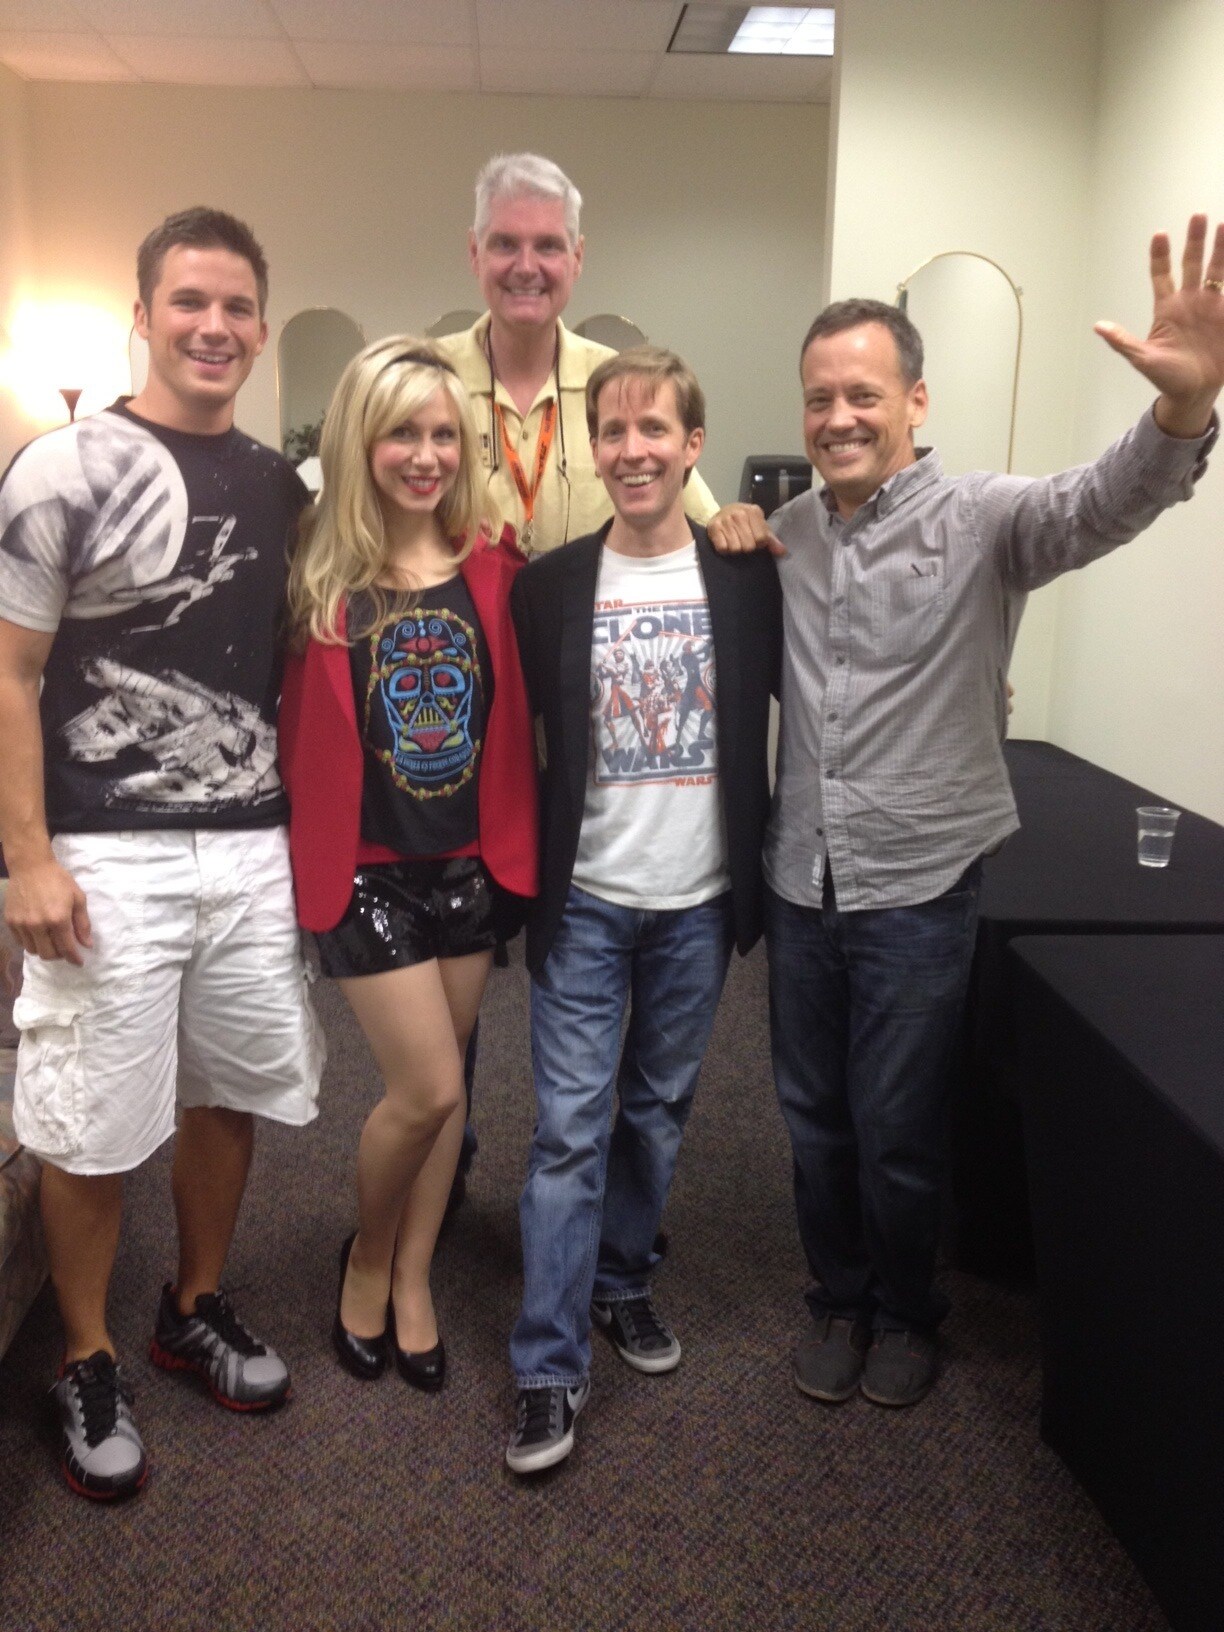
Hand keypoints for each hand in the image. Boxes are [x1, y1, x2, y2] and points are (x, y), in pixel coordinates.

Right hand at [4, 856, 91, 963]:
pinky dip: (31, 942)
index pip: (66, 948)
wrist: (30, 866)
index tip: (79, 962)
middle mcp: (38, 924)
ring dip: (45, 949)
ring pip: (33, 950)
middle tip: (65, 949)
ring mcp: (21, 924)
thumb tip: (87, 945)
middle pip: (48, 954)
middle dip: (59, 956)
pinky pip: (21, 941)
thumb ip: (83, 923)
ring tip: (51, 940)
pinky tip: (38, 934)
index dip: (74, 958)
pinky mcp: (10, 921)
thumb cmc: (58, 880)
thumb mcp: (78, 898)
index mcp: (58, 918)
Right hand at [707, 503, 786, 557]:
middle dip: (747, 547)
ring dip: (735, 549)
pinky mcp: (713, 527)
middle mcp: (739, 513)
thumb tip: (782, 552)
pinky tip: (725, 542)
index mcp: (754, 511)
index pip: (762, 538)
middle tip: (743, 541)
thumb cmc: (745, 521)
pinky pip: (723, 548)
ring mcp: (725, 519)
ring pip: (735, 549)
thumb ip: (771, 540)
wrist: (723, 512)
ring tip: (734, 541)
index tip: (755, 539)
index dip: (759, 543)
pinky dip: (724, 549)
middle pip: (748, 546)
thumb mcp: (760, 526)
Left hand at [1094, 214, 1223, 435]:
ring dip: (1221, 249)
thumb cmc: (1166, 377)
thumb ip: (1123, 342)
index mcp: (1167, 309)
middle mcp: (1190, 302)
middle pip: (1193, 264)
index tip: (1160, 234)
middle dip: (1196, 241)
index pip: (1162, 275)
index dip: (1160, 255)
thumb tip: (1098, 326)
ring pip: (1217, 270)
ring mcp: (1211, 307)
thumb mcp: (1143, 359)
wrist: (1194, 394)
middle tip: (1198, 216)